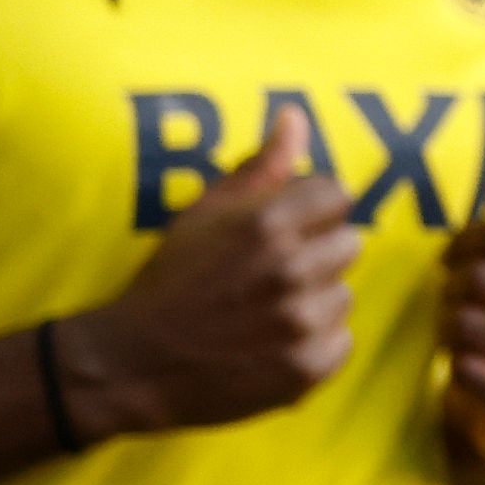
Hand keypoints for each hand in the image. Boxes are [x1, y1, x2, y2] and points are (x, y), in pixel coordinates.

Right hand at [56, 105, 356, 437]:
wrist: (136, 362)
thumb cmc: (171, 281)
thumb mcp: (204, 213)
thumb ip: (260, 167)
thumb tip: (295, 118)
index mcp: (268, 223)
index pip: (338, 194)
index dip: (311, 210)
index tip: (286, 229)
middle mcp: (291, 269)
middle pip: (349, 242)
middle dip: (317, 254)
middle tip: (273, 274)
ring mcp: (301, 322)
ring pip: (344, 294)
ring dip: (316, 301)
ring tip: (268, 311)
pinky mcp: (307, 367)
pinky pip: (341, 341)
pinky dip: (315, 345)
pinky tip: (274, 343)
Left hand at [438, 130, 484, 484]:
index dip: (468, 242)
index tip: (459, 258)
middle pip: (483, 278)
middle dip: (454, 287)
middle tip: (453, 298)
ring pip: (469, 323)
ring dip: (448, 326)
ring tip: (457, 330)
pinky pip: (468, 370)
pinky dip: (455, 366)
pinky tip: (464, 366)